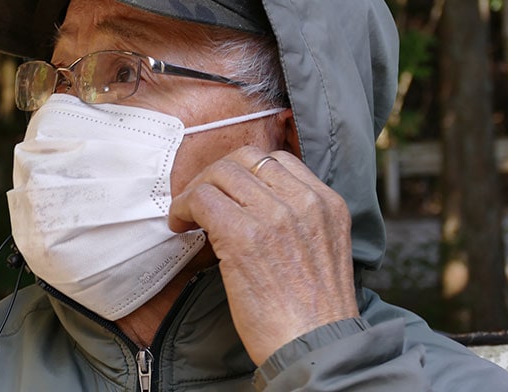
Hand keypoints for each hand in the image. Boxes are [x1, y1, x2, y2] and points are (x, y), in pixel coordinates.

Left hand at [168, 146, 359, 365]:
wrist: (316, 348)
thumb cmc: (315, 314)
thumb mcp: (325, 249)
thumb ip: (301, 219)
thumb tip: (255, 206)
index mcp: (327, 203)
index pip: (278, 160)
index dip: (245, 170)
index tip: (229, 189)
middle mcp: (303, 202)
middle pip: (246, 159)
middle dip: (217, 174)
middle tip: (201, 197)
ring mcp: (274, 215)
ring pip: (221, 174)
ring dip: (196, 189)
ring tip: (187, 214)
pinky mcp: (243, 236)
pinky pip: (203, 199)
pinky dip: (184, 207)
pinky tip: (180, 225)